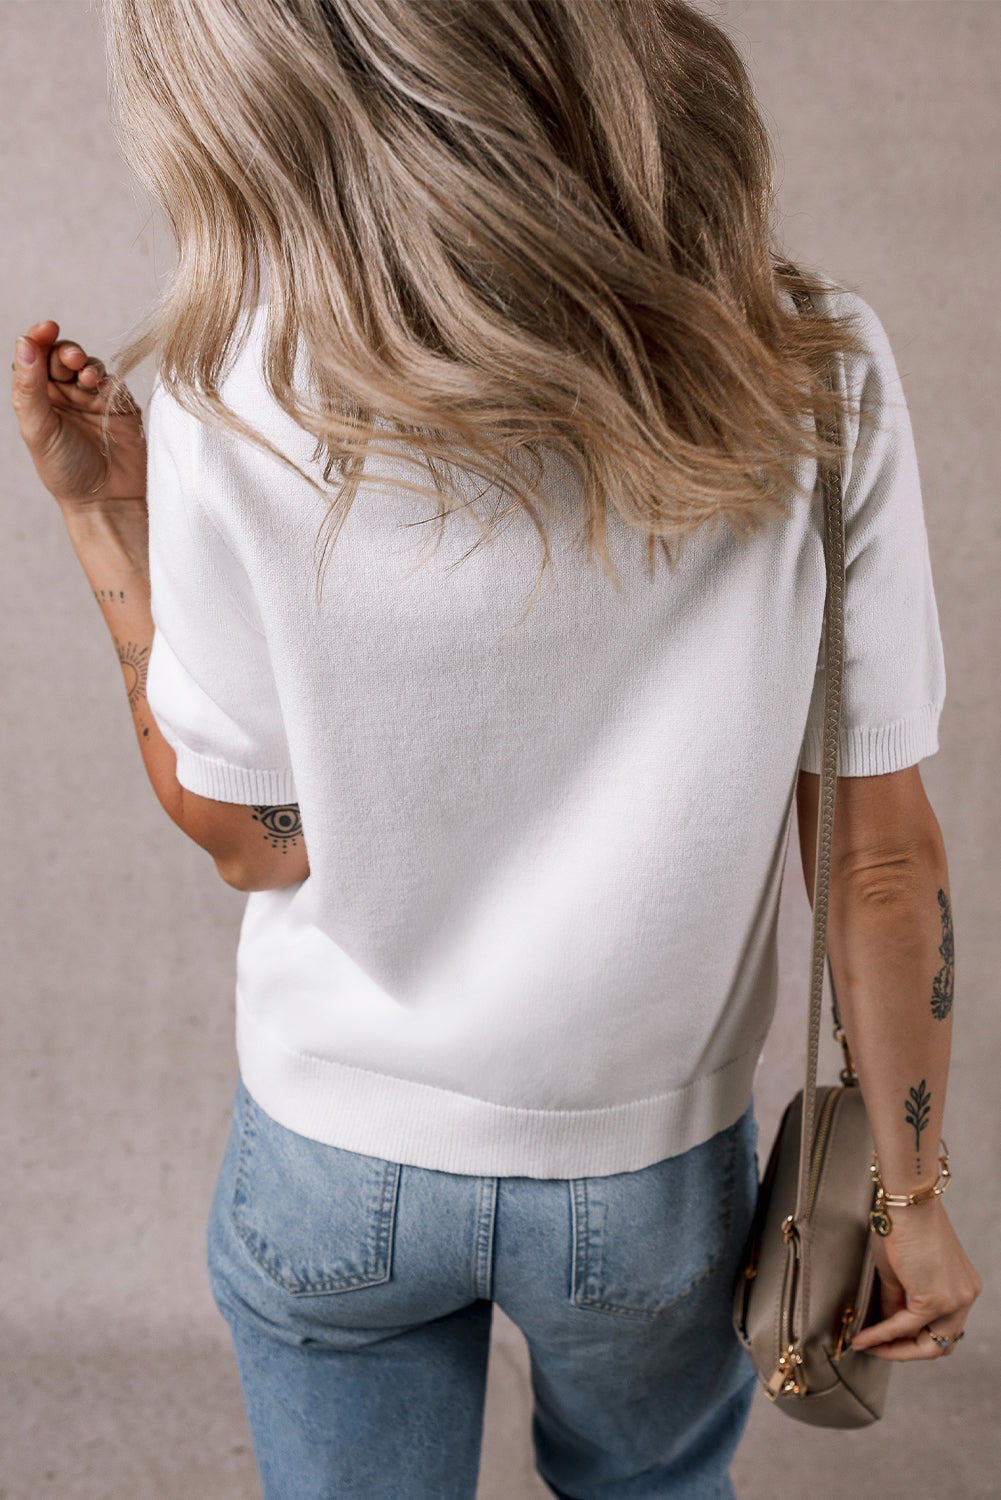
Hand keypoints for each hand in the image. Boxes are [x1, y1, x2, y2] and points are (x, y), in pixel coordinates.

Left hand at [10, 320, 146, 509]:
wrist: (107, 500)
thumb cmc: (66, 472)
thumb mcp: (38, 428)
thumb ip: (29, 386)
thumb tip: (24, 343)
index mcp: (38, 401)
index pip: (34, 359)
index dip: (38, 340)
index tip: (46, 328)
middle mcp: (64, 397)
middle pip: (60, 357)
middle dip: (64, 352)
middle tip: (69, 360)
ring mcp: (92, 400)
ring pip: (87, 365)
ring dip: (84, 363)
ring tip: (86, 376)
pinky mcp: (119, 406)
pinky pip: (113, 380)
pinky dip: (106, 377)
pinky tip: (100, 385)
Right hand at [851, 1198, 980, 1360]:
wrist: (906, 1202)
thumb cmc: (901, 1224)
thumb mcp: (900, 1270)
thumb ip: (900, 1300)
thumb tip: (889, 1324)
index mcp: (962, 1287)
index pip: (942, 1328)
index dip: (911, 1339)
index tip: (884, 1341)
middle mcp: (966, 1296)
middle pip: (940, 1343)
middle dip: (905, 1351)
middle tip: (877, 1349)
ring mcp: (956, 1299)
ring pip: (930, 1343)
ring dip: (896, 1348)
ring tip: (868, 1346)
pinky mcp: (938, 1299)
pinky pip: (907, 1325)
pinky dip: (883, 1334)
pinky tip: (864, 1337)